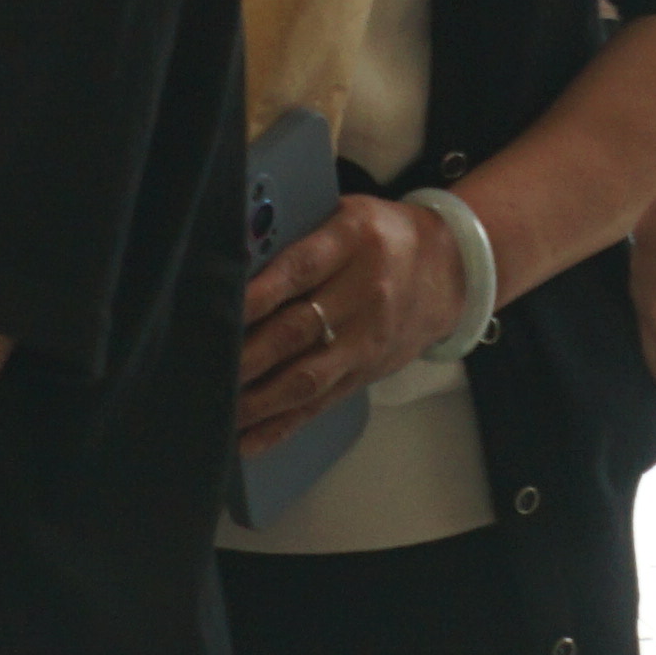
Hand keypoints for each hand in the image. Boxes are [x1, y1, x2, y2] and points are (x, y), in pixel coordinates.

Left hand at [238, 182, 459, 457]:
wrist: (451, 270)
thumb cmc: (382, 238)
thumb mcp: (347, 216)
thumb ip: (299, 234)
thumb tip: (234, 257)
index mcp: (353, 242)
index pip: (299, 269)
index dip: (257, 293)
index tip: (221, 309)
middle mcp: (363, 293)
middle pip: (297, 329)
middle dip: (246, 353)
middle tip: (205, 366)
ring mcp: (366, 339)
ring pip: (307, 376)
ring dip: (257, 398)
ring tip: (219, 408)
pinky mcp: (366, 372)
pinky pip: (320, 403)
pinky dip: (281, 425)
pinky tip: (250, 438)